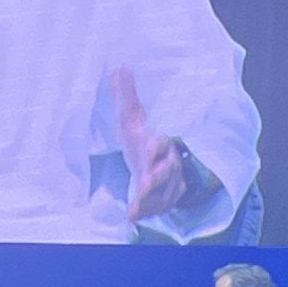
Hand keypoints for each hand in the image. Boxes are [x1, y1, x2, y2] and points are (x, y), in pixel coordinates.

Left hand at [111, 68, 187, 221]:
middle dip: (158, 177)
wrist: (154, 163)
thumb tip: (119, 68)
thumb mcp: (131, 119)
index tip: (147, 147)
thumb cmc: (140, 139)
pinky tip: (132, 219)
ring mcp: (167, 183)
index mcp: (159, 142)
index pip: (163, 143)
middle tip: (145, 182)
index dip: (157, 146)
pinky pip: (158, 208)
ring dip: (151, 200)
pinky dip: (146, 213)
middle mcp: (168, 163)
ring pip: (165, 193)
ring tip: (135, 208)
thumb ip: (126, 97)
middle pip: (168, 170)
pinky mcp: (163, 199)